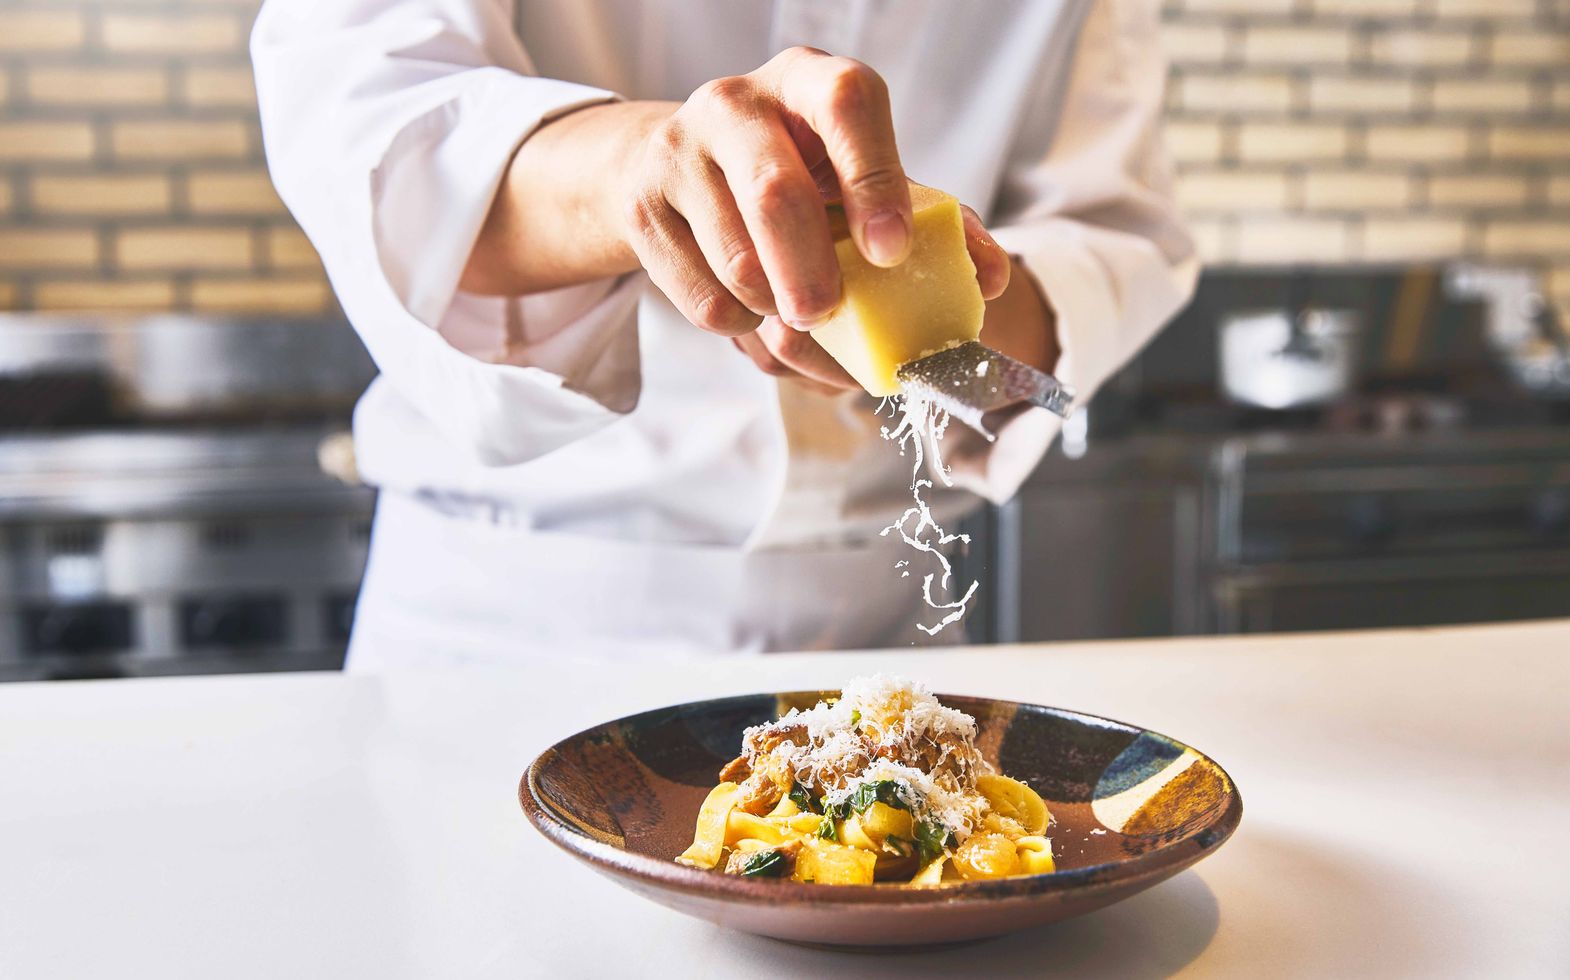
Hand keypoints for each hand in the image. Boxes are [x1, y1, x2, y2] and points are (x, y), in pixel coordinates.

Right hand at [464, 46, 1021, 390]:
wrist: (682, 169)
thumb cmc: (801, 176)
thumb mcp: (865, 183)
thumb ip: (935, 226)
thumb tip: (992, 281)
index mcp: (813, 84)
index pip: (847, 105)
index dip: (875, 178)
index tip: (892, 250)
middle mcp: (740, 104)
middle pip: (775, 192)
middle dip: (810, 271)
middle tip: (828, 317)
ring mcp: (680, 151)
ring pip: (733, 259)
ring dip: (775, 313)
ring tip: (799, 319)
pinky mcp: (643, 208)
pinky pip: (698, 296)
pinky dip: (737, 327)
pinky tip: (753, 314)